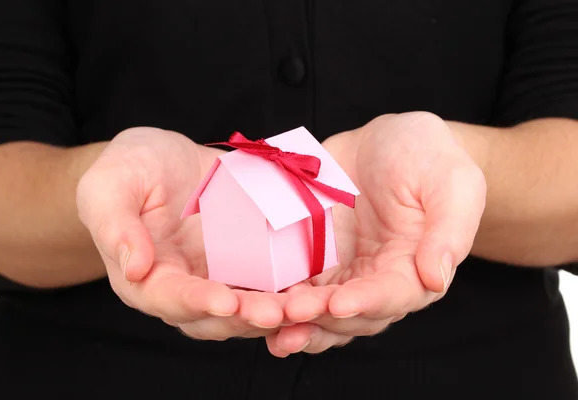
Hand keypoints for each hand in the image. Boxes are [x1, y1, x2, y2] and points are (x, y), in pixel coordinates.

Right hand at [77, 127, 286, 339]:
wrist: (161, 159)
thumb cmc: (128, 170)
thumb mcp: (109, 185)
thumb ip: (115, 224)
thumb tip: (134, 268)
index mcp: (146, 278)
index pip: (171, 299)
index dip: (197, 303)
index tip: (225, 303)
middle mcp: (185, 287)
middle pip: (216, 316)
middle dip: (247, 317)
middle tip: (277, 312)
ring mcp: (219, 277)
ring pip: (249, 308)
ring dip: (276, 312)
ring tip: (304, 307)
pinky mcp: (246, 262)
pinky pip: (270, 281)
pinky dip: (291, 288)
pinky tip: (316, 286)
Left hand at [266, 112, 486, 355]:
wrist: (388, 143)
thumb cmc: (429, 158)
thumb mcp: (453, 183)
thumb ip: (450, 230)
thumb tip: (436, 277)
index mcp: (414, 270)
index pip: (392, 296)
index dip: (366, 303)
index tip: (339, 303)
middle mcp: (376, 281)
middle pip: (348, 313)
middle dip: (318, 317)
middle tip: (289, 313)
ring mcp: (341, 274)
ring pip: (316, 311)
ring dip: (289, 320)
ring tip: (261, 319)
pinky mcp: (313, 261)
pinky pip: (292, 286)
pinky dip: (273, 299)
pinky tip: (248, 306)